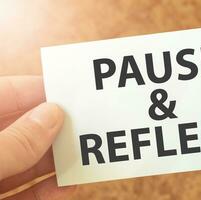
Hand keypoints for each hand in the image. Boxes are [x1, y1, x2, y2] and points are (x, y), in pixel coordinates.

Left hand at [0, 76, 74, 198]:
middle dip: (52, 126)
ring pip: (24, 161)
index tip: (70, 89)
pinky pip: (23, 193)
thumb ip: (14, 142)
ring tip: (82, 153)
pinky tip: (66, 186)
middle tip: (84, 122)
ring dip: (54, 159)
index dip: (36, 89)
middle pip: (19, 128)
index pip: (4, 94)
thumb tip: (52, 115)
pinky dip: (45, 191)